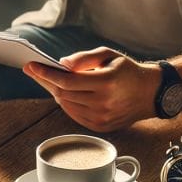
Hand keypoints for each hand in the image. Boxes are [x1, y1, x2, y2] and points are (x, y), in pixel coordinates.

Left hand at [24, 47, 161, 131]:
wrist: (150, 93)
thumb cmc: (127, 71)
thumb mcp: (108, 55)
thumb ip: (84, 58)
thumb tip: (61, 65)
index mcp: (106, 83)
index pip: (67, 81)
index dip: (46, 73)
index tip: (31, 66)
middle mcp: (103, 103)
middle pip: (63, 94)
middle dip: (47, 81)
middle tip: (36, 71)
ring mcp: (101, 118)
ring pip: (66, 105)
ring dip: (56, 93)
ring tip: (51, 81)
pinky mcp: (100, 127)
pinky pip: (74, 115)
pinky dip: (66, 104)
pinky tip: (65, 94)